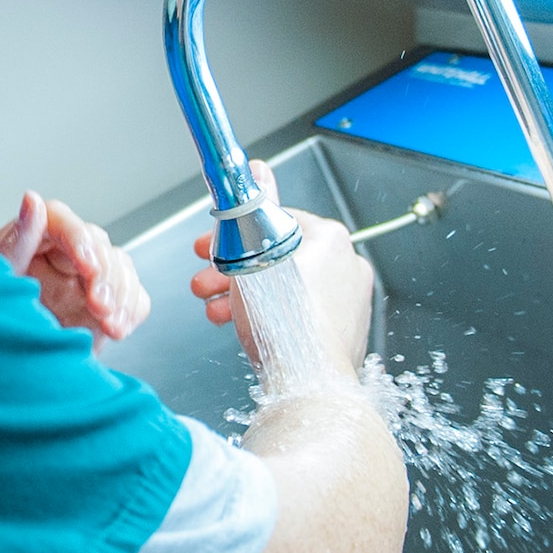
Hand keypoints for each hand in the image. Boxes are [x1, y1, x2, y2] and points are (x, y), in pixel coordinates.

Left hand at [0, 192, 149, 349]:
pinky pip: (132, 298)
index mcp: (29, 241)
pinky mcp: (104, 307)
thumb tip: (32, 200)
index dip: (79, 240)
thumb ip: (16, 243)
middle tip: (98, 306)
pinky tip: (118, 329)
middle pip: (97, 244)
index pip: (61, 221)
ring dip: (121, 295)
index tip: (88, 268)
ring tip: (109, 324)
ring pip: (120, 268)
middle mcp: (61, 256)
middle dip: (105, 275)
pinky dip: (131, 312)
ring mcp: (85, 282)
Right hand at [189, 161, 374, 381]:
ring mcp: (347, 303)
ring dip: (243, 294)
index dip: (234, 233)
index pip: (275, 221)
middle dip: (232, 269)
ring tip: (213, 307)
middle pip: (276, 257)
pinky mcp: (341, 333)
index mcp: (331, 239)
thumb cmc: (284, 321)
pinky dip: (269, 315)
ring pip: (283, 288)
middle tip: (205, 278)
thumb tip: (257, 169)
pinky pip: (297, 314)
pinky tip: (239, 326)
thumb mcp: (255, 253)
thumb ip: (256, 206)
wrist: (306, 383)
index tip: (211, 245)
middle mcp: (346, 267)